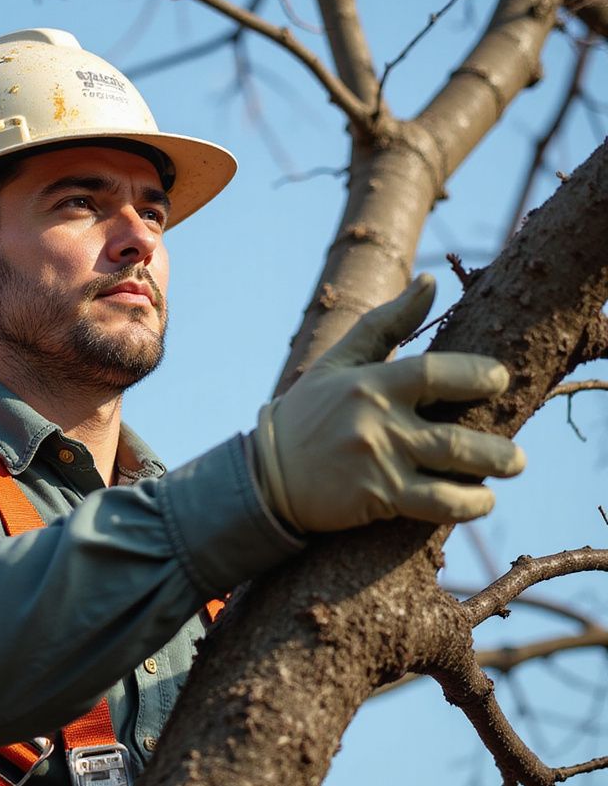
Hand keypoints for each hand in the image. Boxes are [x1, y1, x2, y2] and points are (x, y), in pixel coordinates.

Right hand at [253, 274, 525, 532]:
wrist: (268, 475)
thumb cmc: (310, 411)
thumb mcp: (339, 362)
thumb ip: (385, 324)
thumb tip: (430, 281)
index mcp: (369, 384)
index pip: (433, 372)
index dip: (477, 375)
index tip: (499, 379)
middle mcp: (376, 423)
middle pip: (454, 435)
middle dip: (496, 446)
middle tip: (517, 452)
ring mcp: (378, 463)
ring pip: (451, 469)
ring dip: (491, 470)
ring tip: (510, 466)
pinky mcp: (376, 498)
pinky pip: (436, 504)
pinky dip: (468, 504)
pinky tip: (482, 499)